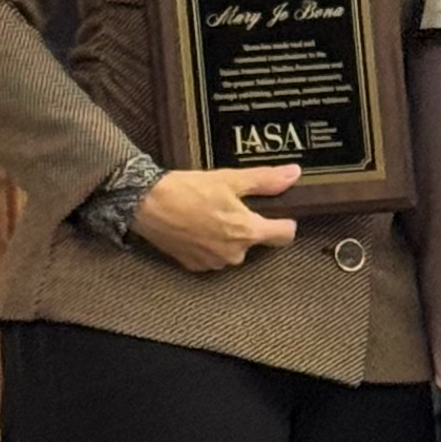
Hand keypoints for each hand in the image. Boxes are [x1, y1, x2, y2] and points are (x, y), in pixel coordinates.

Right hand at [133, 163, 300, 271]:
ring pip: (233, 250)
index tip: (279, 213)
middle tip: (229, 206)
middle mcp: (234, 254)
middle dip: (247, 226)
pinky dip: (208, 245)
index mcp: (248, 232)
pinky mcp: (194, 266)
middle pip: (256, 241)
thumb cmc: (188, 190)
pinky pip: (212, 256)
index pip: (285, 236)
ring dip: (227, 236)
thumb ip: (266, 180)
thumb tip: (293, 174)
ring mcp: (213, 263)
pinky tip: (196, 228)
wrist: (146, 203)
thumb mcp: (230, 179)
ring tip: (209, 215)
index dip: (285, 222)